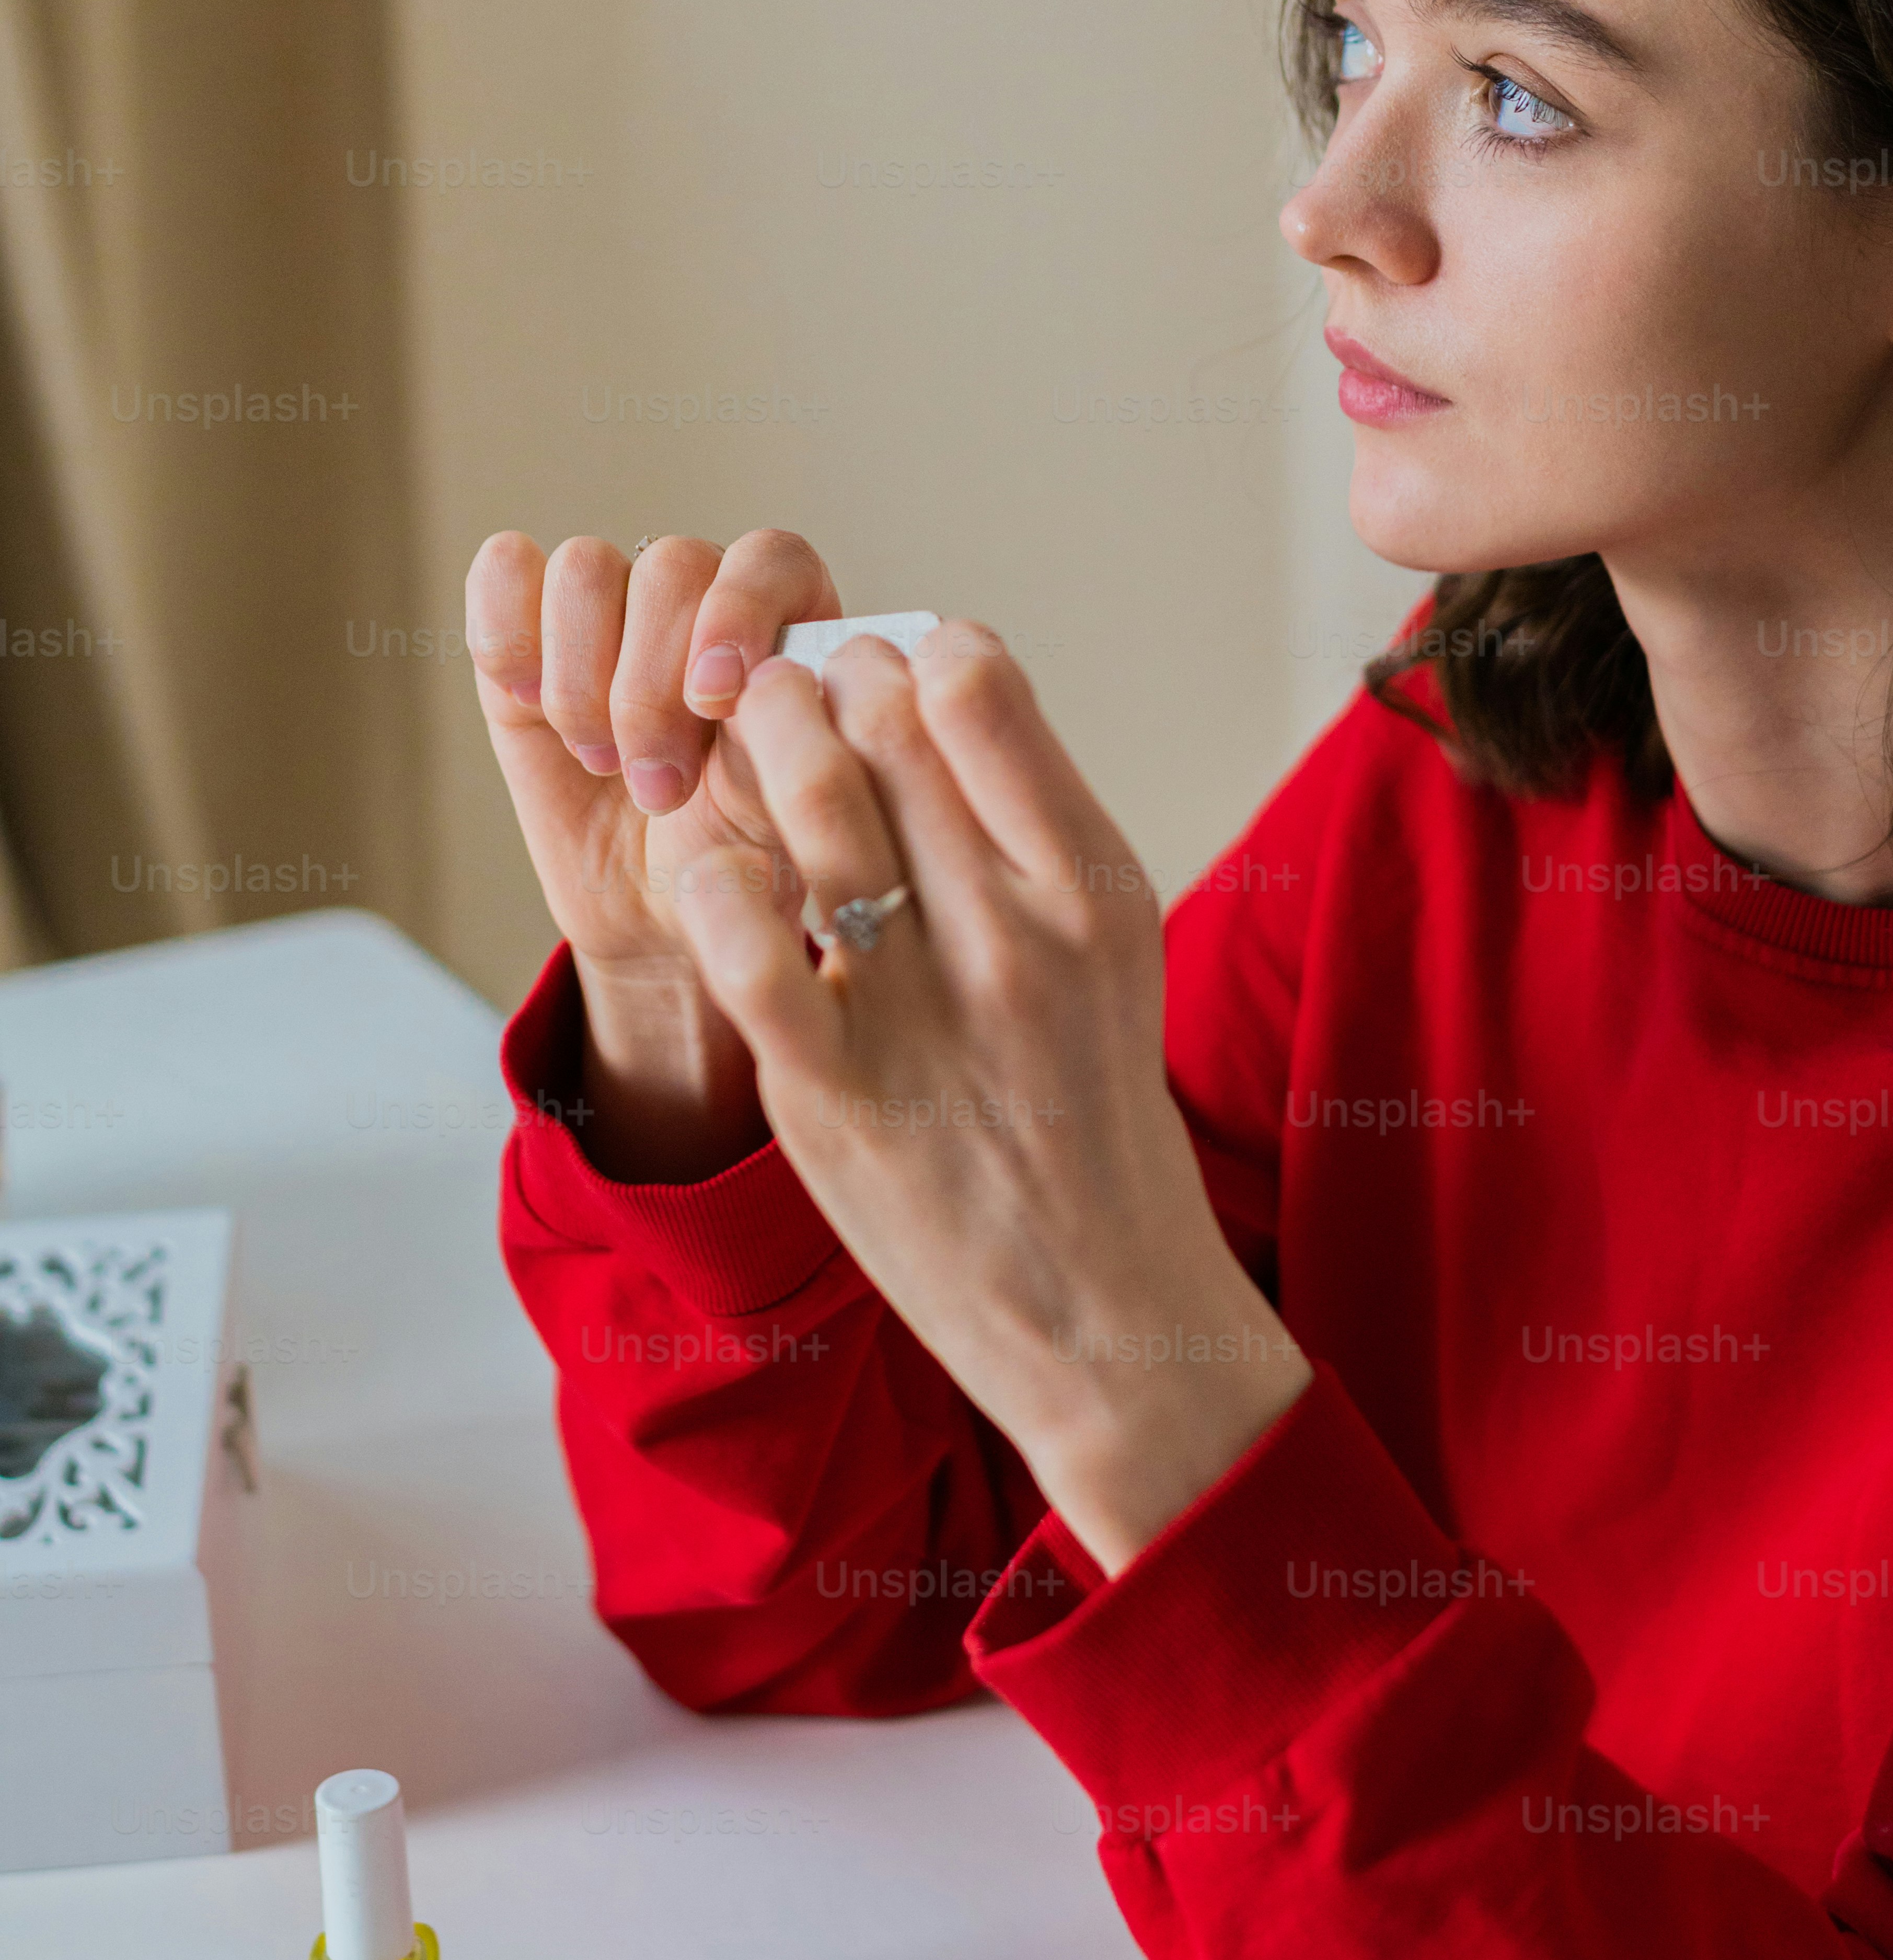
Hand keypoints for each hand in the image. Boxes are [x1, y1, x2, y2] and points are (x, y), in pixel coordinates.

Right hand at [466, 528, 840, 1175]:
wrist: (664, 917)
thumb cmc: (743, 868)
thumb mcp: (787, 827)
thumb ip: (791, 757)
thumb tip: (777, 699)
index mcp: (793, 626)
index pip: (771, 559)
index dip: (740, 612)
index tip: (719, 700)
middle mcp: (704, 603)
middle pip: (669, 566)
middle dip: (652, 685)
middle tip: (660, 788)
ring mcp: (613, 615)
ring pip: (585, 568)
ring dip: (585, 674)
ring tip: (606, 763)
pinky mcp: (529, 637)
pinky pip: (507, 572)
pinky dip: (508, 628)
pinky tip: (534, 705)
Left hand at [669, 623, 1306, 1573]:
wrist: (1103, 1308)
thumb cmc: (1092, 1115)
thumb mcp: (1112, 952)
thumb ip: (1034, 828)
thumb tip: (943, 692)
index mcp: (1092, 883)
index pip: (975, 680)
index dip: (906, 651)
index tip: (884, 677)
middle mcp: (1016, 929)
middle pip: (881, 716)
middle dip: (814, 682)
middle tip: (785, 697)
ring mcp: (921, 1007)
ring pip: (808, 796)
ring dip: (752, 750)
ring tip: (737, 757)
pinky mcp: (830, 1086)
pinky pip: (742, 939)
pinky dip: (714, 881)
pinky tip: (717, 878)